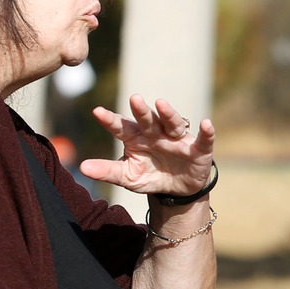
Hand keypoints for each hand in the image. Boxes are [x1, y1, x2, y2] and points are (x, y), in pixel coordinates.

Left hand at [79, 95, 215, 198]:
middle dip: (141, 111)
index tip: (96, 112)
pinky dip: (206, 132)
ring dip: (168, 114)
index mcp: (136, 138)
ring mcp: (177, 139)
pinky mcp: (198, 149)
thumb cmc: (150, 175)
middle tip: (134, 99)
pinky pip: (203, 139)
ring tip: (161, 104)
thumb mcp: (128, 176)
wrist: (177, 189)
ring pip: (173, 123)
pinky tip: (206, 124)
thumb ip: (107, 171)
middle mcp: (156, 133)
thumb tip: (83, 168)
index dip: (110, 120)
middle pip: (148, 120)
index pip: (121, 127)